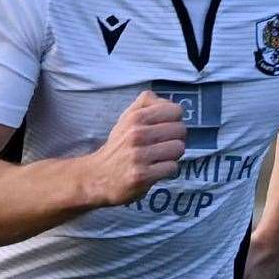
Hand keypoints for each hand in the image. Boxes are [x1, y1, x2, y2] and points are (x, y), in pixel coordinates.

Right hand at [83, 91, 186, 206]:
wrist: (97, 177)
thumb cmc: (118, 146)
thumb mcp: (126, 119)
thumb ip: (146, 104)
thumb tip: (168, 101)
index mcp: (135, 117)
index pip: (176, 110)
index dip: (174, 120)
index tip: (165, 128)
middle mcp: (137, 134)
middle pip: (181, 130)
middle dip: (175, 138)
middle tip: (162, 146)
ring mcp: (139, 155)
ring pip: (179, 148)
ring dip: (172, 155)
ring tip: (158, 158)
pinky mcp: (142, 176)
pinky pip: (172, 168)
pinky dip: (167, 171)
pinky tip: (155, 170)